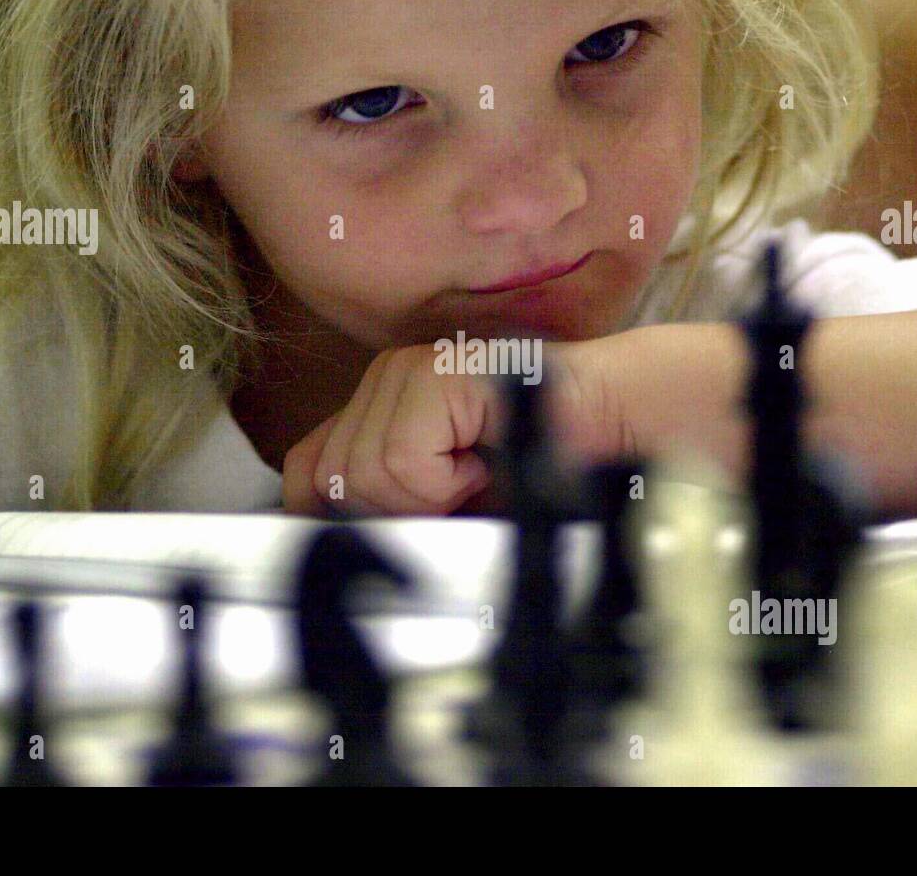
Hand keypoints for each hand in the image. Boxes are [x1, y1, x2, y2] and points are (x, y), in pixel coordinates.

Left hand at [280, 339, 618, 516]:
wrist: (611, 425)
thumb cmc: (537, 465)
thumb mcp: (445, 500)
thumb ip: (389, 506)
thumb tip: (326, 545)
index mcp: (380, 403)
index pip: (304, 466)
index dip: (327, 514)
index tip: (378, 534)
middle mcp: (383, 377)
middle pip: (332, 480)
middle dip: (395, 511)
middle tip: (457, 495)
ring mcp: (405, 370)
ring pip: (365, 475)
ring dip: (429, 498)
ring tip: (477, 472)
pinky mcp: (433, 376)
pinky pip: (403, 463)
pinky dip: (446, 483)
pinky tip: (484, 460)